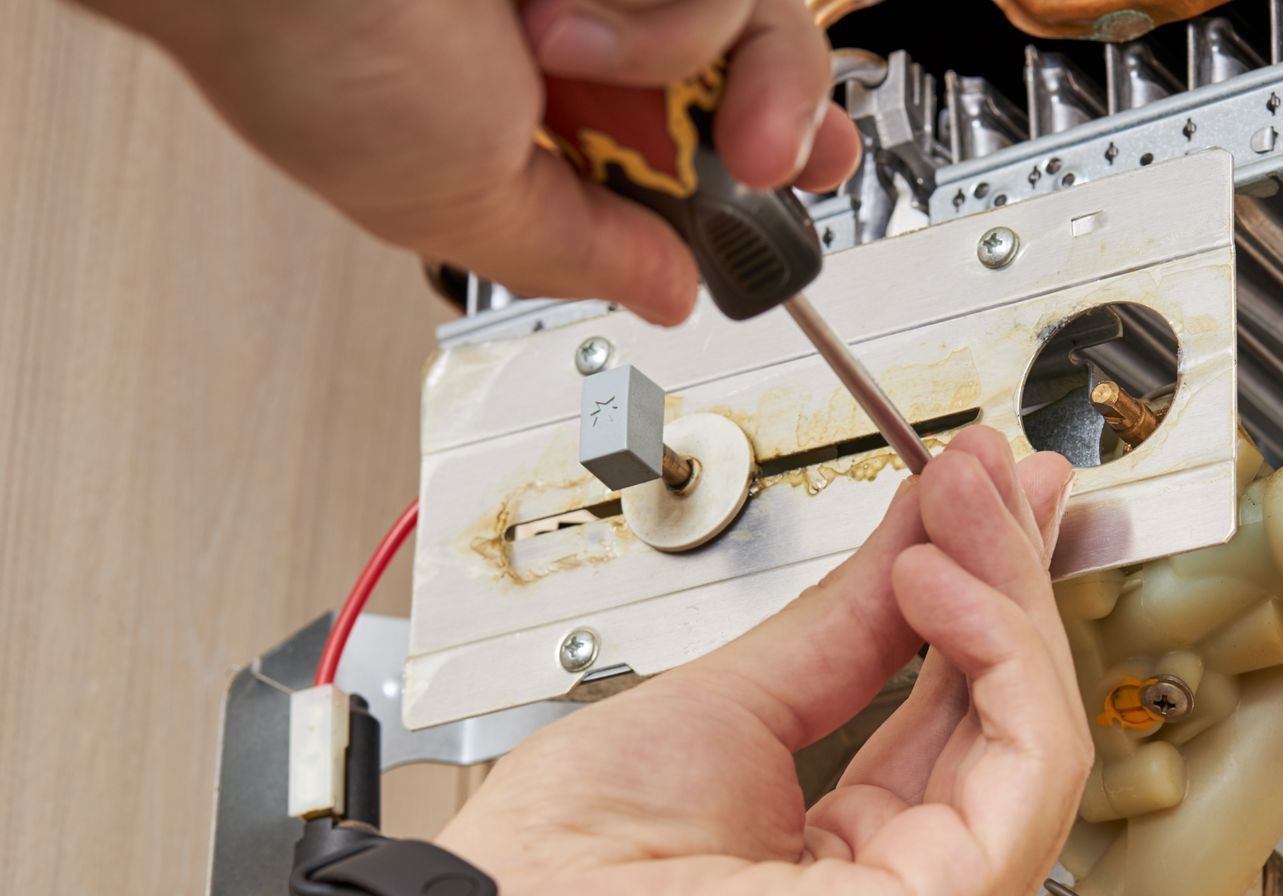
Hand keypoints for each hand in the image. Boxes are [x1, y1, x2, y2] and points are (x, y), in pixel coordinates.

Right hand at [87, 0, 861, 324]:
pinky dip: (654, 12)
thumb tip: (667, 297)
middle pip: (772, 76)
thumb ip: (578, 251)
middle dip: (784, 126)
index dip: (771, 173)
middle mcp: (600, 30)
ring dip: (676, 53)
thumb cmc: (308, 51)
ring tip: (569, 54)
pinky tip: (558, 14)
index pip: (713, 149)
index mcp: (562, 118)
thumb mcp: (458, 203)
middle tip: (757, 157)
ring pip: (755, 16)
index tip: (791, 193)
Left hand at [429, 428, 1090, 895]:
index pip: (961, 721)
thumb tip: (920, 537)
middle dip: (1004, 579)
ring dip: (1004, 594)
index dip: (977, 603)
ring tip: (958, 500)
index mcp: (861, 874)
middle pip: (1011, 723)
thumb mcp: (732, 706)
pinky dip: (996, 650)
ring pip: (1038, 733)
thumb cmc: (571, 874)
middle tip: (988, 473)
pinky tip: (936, 579)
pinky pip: (1027, 760)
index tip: (973, 502)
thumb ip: (847, 626)